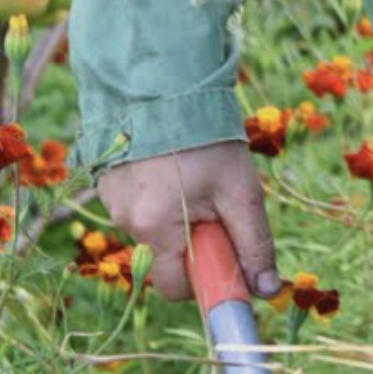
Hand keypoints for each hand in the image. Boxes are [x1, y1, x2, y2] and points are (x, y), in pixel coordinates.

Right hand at [96, 141, 280, 302]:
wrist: (167, 84)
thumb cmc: (209, 140)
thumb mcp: (240, 191)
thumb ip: (253, 242)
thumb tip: (266, 289)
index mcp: (154, 229)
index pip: (174, 287)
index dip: (204, 280)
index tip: (224, 258)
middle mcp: (124, 220)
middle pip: (165, 255)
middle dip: (193, 240)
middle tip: (215, 204)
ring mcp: (111, 199)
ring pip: (152, 228)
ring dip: (176, 214)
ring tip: (194, 172)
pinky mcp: (106, 179)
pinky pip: (137, 203)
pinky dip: (157, 195)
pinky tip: (172, 163)